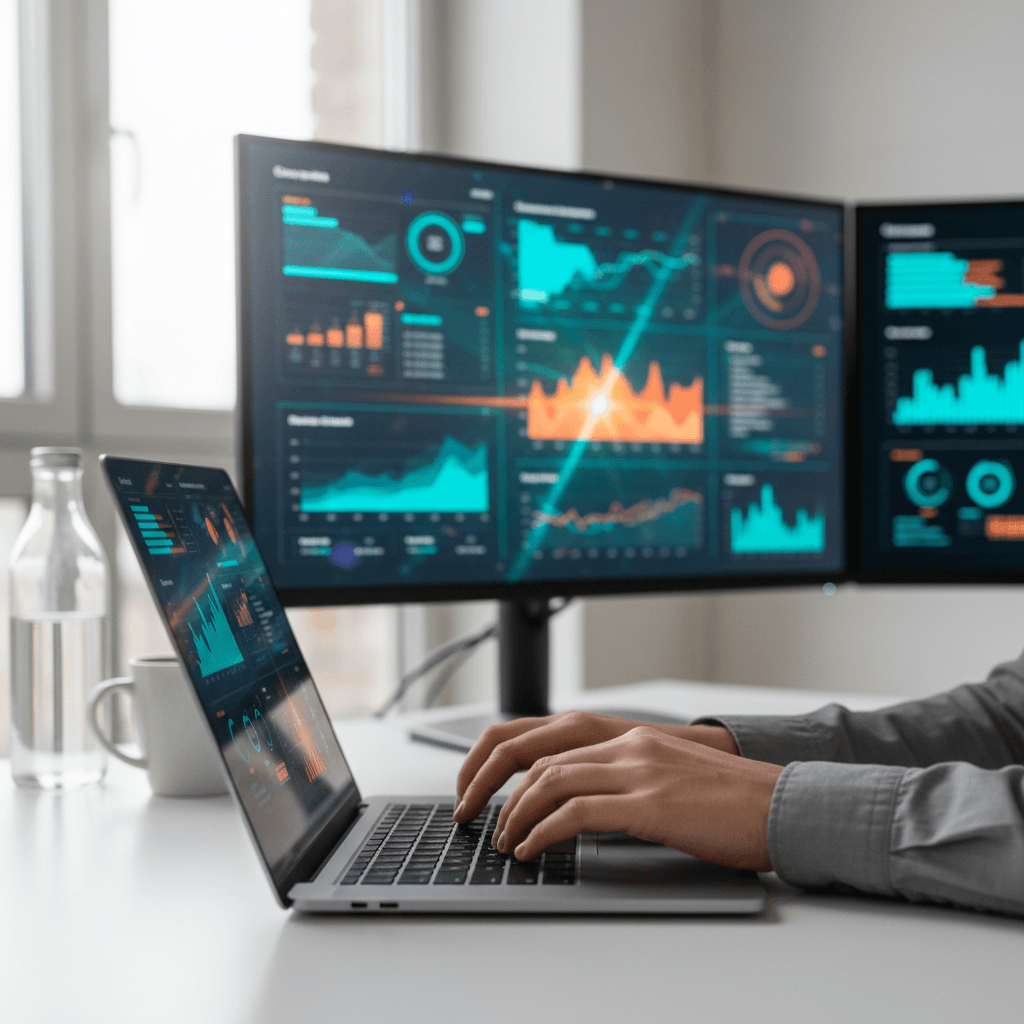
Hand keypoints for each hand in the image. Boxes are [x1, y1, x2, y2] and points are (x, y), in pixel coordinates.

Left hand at [488, 726, 782, 870]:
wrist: (781, 805)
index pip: (557, 749)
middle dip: (508, 797)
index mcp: (634, 739)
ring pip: (550, 784)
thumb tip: (593, 808)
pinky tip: (534, 849)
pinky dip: (543, 832)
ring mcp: (638, 772)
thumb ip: (634, 781)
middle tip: (495, 827)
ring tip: (509, 844)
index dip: (520, 776)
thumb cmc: (734, 803)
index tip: (504, 802)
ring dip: (519, 816)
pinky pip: (574, 814)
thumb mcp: (674, 778)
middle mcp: (630, 747)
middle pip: (543, 763)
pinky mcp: (647, 804)